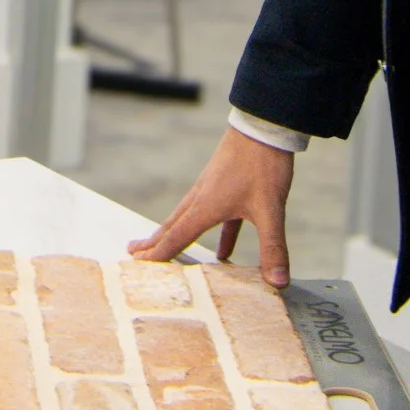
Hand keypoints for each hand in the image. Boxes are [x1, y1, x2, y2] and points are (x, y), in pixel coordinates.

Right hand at [124, 127, 294, 285]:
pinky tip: (224, 252)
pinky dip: (215, 235)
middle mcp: (202, 198)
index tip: (139, 265)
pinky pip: (215, 216)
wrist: (263, 126)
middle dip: (153, 242)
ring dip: (174, 234)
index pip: (176, 237)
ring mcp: (212, 190)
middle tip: (132, 253)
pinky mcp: (225, 184)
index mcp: (205, 207)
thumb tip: (278, 283)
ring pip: (187, 218)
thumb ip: (273, 247)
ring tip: (164, 246)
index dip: (158, 254)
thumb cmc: (262, 164)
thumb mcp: (270, 210)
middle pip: (171, 226)